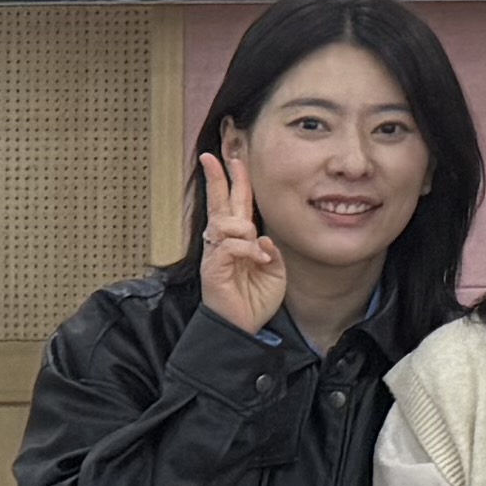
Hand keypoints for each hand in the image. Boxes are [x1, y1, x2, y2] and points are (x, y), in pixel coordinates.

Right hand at [192, 147, 282, 335]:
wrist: (242, 328)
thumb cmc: (255, 300)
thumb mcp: (274, 271)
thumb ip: (271, 251)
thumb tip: (262, 237)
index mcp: (239, 240)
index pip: (236, 205)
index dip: (236, 182)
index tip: (235, 159)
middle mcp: (223, 243)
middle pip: (218, 204)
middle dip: (216, 179)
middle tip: (211, 157)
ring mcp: (215, 255)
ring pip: (224, 223)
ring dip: (245, 229)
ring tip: (258, 251)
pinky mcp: (212, 269)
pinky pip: (229, 247)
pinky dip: (248, 250)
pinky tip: (260, 261)